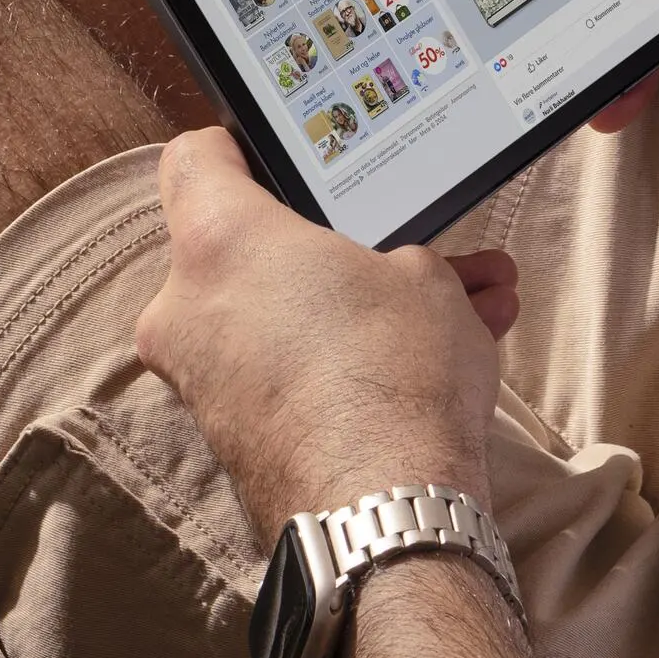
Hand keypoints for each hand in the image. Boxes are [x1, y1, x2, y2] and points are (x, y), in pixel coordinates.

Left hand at [135, 125, 513, 540]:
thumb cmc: (392, 374)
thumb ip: (398, 256)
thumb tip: (400, 276)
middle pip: (250, 248)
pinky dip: (352, 363)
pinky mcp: (233, 437)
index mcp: (218, 239)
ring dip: (365, 308)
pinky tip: (445, 361)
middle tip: (411, 247)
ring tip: (470, 305)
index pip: (194, 159)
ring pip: (285, 318)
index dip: (238, 145)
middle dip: (337, 248)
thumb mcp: (423, 278)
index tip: (276, 150)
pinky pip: (292, 374)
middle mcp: (188, 308)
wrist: (383, 512)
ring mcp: (203, 380)